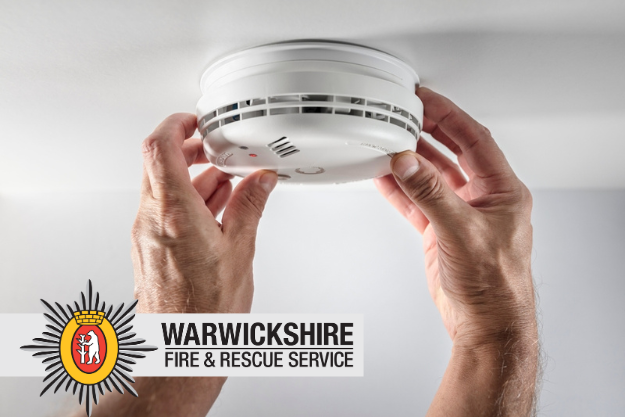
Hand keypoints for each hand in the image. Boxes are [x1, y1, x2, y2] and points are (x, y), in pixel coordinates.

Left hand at [88, 113, 276, 416]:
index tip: (196, 121)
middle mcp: (152, 220)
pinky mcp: (149, 247)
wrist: (180, 349)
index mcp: (175, 214)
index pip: (160, 148)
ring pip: (163, 187)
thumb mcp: (240, 251)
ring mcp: (146, 234)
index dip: (176, 124)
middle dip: (189, 150)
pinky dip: (187, 199)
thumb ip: (249, 207)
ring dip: (192, 177)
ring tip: (226, 183)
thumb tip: (260, 181)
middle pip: (159, 164)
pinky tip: (215, 209)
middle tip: (215, 149)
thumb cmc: (206, 313)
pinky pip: (164, 209)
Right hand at [375, 88, 537, 415]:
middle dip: (428, 131)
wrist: (485, 323)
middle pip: (452, 152)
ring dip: (410, 160)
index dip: (449, 115)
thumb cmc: (495, 283)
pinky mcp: (441, 231)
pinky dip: (400, 190)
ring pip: (431, 177)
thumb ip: (431, 193)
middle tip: (404, 114)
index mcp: (502, 190)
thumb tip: (407, 162)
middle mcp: (482, 198)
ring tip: (388, 141)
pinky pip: (417, 202)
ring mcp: (459, 214)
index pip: (474, 138)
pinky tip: (385, 177)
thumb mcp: (462, 230)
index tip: (426, 99)